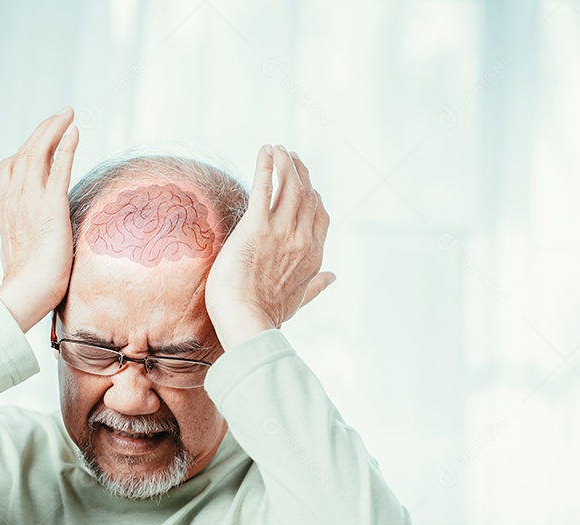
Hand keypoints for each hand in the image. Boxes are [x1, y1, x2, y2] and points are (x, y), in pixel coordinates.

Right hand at [0, 107, 79, 332]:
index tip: (41, 141)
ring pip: (38, 153)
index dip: (26, 150)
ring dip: (53, 130)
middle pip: (24, 153)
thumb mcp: (24, 253)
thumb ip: (29, 238)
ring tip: (67, 115)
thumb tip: (40, 241)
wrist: (27, 293)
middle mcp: (14, 199)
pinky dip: (66, 147)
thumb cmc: (29, 284)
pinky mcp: (51, 207)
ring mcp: (30, 201)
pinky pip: (58, 168)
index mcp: (5, 209)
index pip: (11, 168)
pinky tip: (74, 132)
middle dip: (41, 131)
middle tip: (59, 116)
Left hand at [204, 144, 333, 348]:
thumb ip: (317, 286)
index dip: (314, 195)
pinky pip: (264, 188)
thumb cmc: (266, 315)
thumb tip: (333, 277)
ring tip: (279, 149)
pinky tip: (265, 150)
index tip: (306, 183)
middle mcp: (301, 239)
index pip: (320, 215)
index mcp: (313, 256)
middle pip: (307, 195)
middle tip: (291, 156)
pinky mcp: (256, 227)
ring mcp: (281, 231)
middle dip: (301, 172)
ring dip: (286, 164)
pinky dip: (266, 166)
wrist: (246, 321)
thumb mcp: (299, 301)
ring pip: (290, 187)